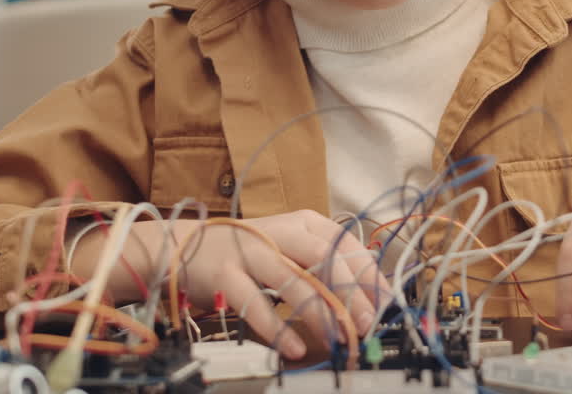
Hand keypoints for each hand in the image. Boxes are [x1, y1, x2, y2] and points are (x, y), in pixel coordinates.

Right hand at [145, 210, 390, 359]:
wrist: (187, 246)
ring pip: (293, 280)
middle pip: (325, 258)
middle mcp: (279, 232)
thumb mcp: (291, 249)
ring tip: (338, 339)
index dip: (369, 276)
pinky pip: (255, 303)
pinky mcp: (225, 274)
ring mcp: (250, 251)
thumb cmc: (249, 253)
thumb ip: (324, 269)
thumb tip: (367, 302)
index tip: (385, 305)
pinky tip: (294, 348)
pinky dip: (277, 328)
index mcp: (304, 222)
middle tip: (367, 325)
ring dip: (320, 313)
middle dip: (352, 294)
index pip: (347, 245)